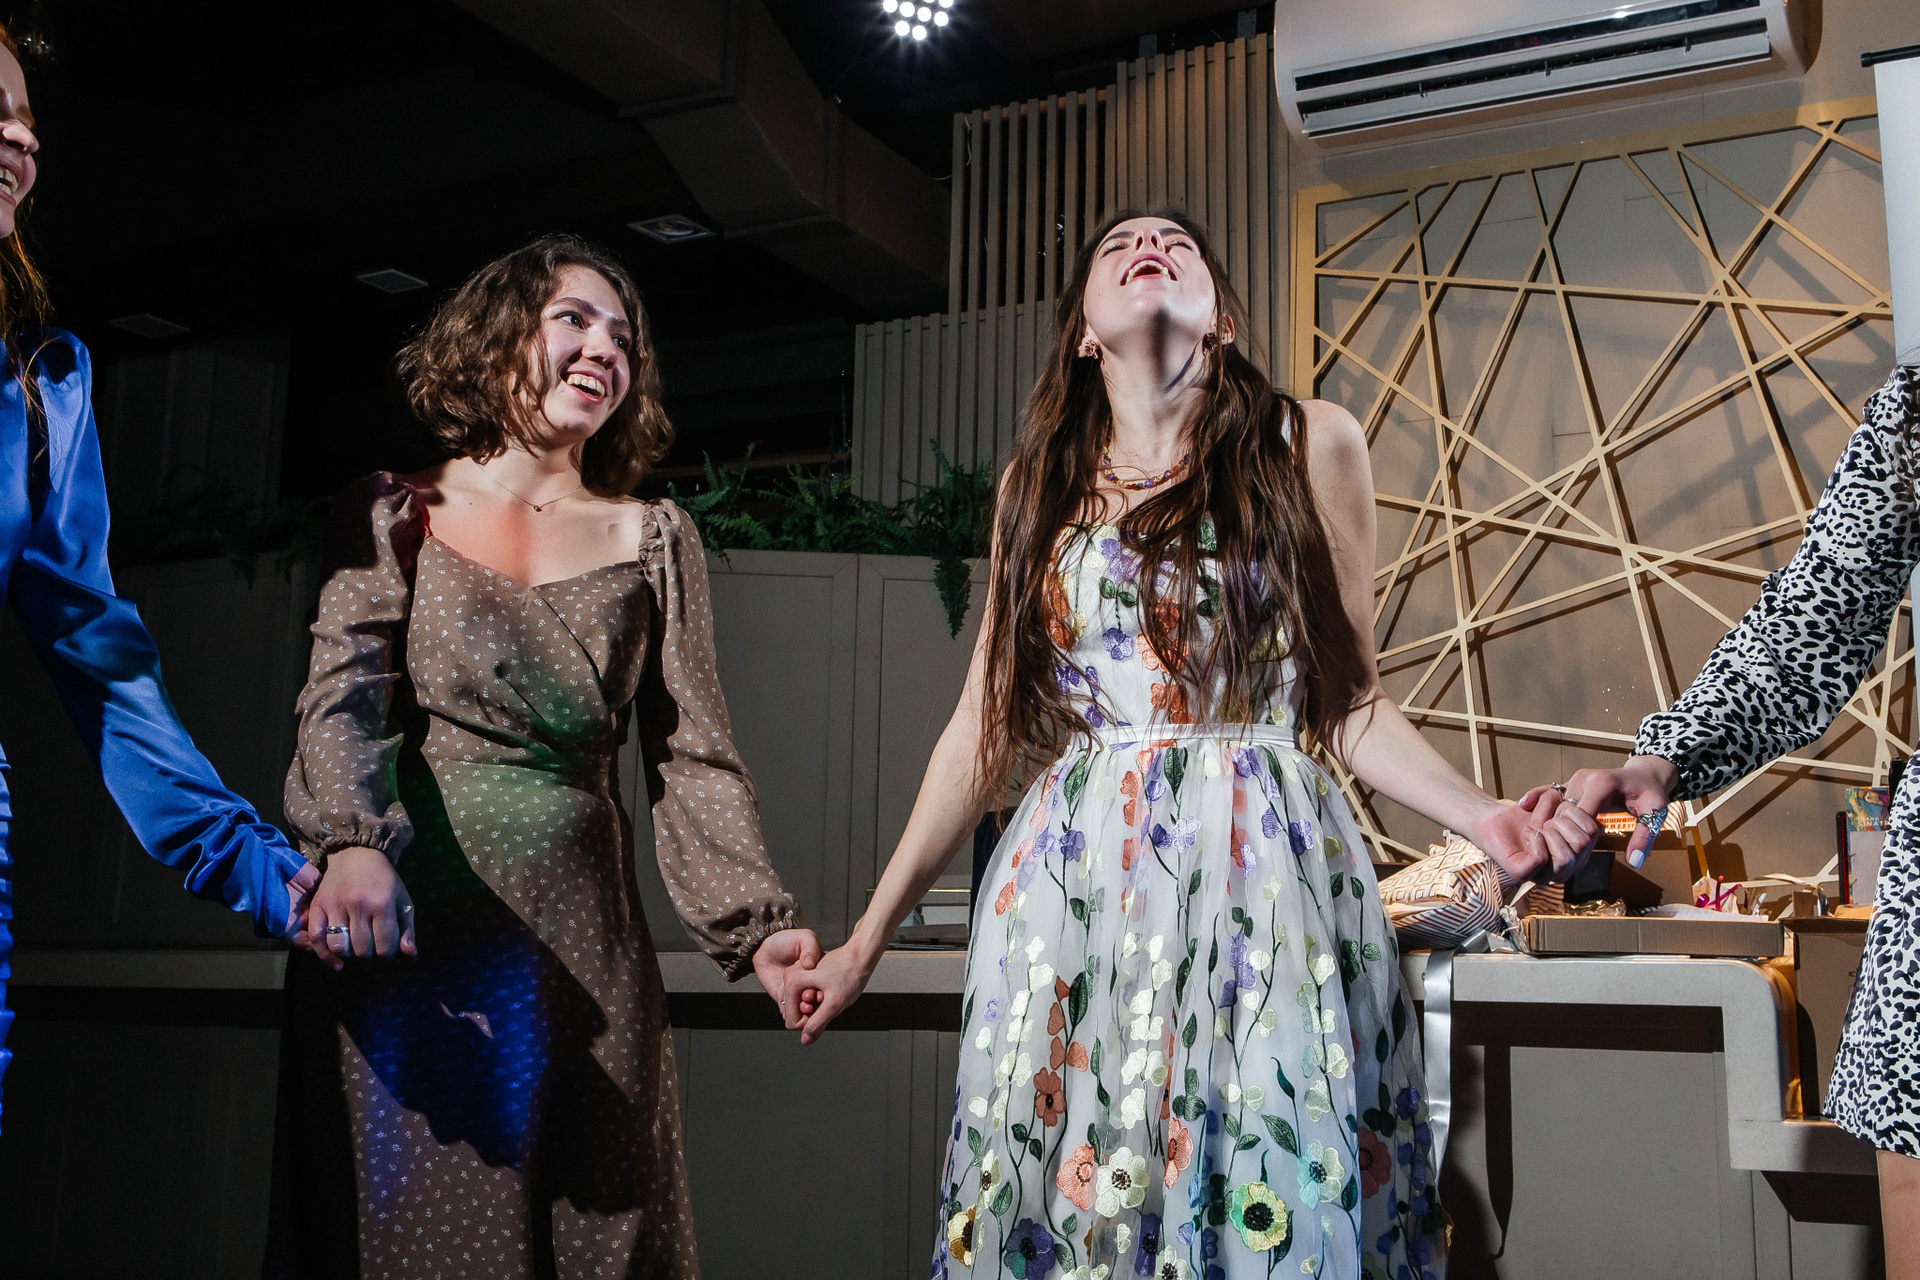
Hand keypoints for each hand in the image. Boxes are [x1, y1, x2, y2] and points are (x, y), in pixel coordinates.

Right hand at [298, 846, 414, 970]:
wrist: (357, 854)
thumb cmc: (384, 880)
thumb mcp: (402, 900)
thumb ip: (407, 929)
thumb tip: (410, 955)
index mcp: (382, 903)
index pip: (385, 946)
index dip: (387, 953)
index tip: (387, 948)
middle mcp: (358, 905)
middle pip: (362, 950)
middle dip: (369, 954)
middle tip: (371, 946)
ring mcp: (335, 905)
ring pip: (339, 947)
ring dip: (349, 954)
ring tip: (356, 947)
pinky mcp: (318, 906)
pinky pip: (316, 938)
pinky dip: (325, 955)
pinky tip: (338, 962)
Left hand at [751, 927, 822, 1031]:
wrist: (765, 946)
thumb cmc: (785, 940)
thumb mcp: (803, 937)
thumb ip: (810, 947)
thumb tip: (809, 964)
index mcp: (818, 972)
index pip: (826, 987)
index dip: (824, 992)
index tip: (821, 992)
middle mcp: (809, 985)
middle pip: (816, 1002)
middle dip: (815, 1005)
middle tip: (809, 1000)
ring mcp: (796, 993)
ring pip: (803, 1010)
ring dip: (803, 1012)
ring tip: (802, 1007)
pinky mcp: (783, 998)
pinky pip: (788, 1011)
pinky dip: (790, 1014)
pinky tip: (789, 1010)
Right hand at [791, 945, 874, 1045]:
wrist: (860, 955)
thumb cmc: (850, 975)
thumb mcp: (835, 1003)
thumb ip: (817, 1023)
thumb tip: (805, 1040)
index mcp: (792, 983)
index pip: (793, 1022)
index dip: (812, 1022)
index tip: (825, 1006)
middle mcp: (790, 977)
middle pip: (797, 1013)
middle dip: (815, 1012)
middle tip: (829, 997)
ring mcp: (797, 975)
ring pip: (804, 1006)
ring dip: (817, 1005)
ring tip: (831, 992)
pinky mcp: (805, 975)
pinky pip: (808, 997)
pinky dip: (819, 998)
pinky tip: (831, 988)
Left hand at [1464, 794, 1596, 885]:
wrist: (1492, 817)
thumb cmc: (1525, 813)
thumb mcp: (1554, 805)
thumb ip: (1571, 806)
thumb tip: (1579, 817)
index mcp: (1577, 853)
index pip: (1595, 833)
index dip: (1577, 813)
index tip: (1559, 809)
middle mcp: (1565, 868)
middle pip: (1584, 843)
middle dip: (1563, 821)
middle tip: (1546, 820)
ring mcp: (1544, 875)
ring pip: (1567, 858)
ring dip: (1551, 832)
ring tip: (1537, 828)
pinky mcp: (1522, 874)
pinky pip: (1541, 859)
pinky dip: (1536, 840)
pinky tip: (1528, 833)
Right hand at [1520, 755, 1677, 868]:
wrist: (1645, 774)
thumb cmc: (1651, 794)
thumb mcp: (1654, 814)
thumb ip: (1644, 838)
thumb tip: (1636, 863)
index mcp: (1601, 785)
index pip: (1579, 813)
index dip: (1572, 833)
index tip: (1566, 852)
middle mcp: (1583, 778)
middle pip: (1562, 808)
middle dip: (1555, 828)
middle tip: (1546, 848)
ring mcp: (1576, 779)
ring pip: (1554, 803)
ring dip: (1545, 818)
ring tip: (1533, 836)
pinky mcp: (1572, 782)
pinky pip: (1553, 792)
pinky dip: (1539, 798)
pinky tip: (1523, 805)